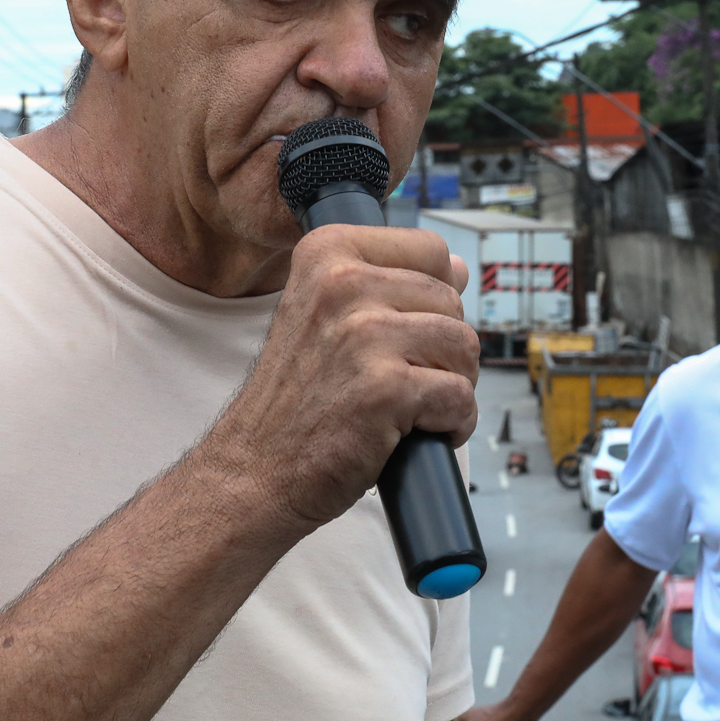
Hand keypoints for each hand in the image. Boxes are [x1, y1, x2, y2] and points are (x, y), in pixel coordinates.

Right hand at [205, 224, 478, 533]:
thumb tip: (461, 268)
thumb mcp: (326, 316)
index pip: (431, 250)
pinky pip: (461, 397)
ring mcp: (364, 334)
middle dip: (443, 348)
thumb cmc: (297, 400)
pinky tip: (413, 434)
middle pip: (453, 302)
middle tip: (400, 381)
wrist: (255, 470)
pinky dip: (452, 424)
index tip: (401, 332)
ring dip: (451, 385)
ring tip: (408, 406)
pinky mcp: (386, 388)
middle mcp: (343, 282)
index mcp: (327, 251)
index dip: (433, 297)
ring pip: (464, 346)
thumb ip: (391, 285)